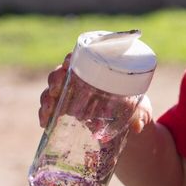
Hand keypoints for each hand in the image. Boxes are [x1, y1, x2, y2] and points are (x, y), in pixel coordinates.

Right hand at [38, 54, 152, 132]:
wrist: (129, 127)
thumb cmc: (136, 109)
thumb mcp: (141, 111)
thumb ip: (141, 116)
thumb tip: (138, 126)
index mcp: (99, 72)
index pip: (82, 57)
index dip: (73, 57)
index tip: (69, 62)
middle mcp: (81, 81)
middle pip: (61, 72)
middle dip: (55, 78)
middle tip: (55, 89)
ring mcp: (71, 96)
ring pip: (51, 90)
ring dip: (46, 98)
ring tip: (49, 110)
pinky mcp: (65, 111)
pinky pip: (50, 109)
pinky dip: (44, 114)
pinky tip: (44, 122)